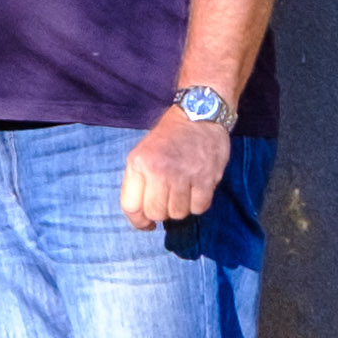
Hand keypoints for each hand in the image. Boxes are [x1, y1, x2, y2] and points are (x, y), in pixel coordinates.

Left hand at [118, 110, 230, 228]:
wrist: (200, 114)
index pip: (130, 206)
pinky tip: (196, 190)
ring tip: (183, 191)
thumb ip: (138, 183)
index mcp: (139, 163)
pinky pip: (199, 208)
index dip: (138, 220)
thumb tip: (143, 219)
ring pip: (178, 214)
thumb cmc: (169, 137)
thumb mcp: (142, 153)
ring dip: (180, 208)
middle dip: (161, 212)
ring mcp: (183, 175)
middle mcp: (159, 170)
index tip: (146, 223)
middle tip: (168, 199)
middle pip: (155, 213)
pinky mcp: (206, 178)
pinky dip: (198, 204)